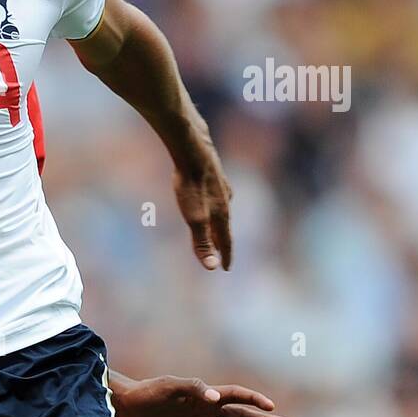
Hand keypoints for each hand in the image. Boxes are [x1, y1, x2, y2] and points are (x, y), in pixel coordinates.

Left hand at [172, 155, 232, 270]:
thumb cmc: (191, 184)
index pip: (226, 241)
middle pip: (224, 226)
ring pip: (222, 209)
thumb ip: (202, 242)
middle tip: (220, 253)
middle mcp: (226, 200)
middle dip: (222, 241)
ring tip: (216, 228)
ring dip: (219, 222)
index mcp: (222, 214)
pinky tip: (213, 196)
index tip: (225, 268)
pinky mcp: (213, 172)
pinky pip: (217, 193)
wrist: (192, 148)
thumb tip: (212, 267)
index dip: (225, 256)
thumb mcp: (194, 218)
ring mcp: (221, 185)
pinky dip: (216, 203)